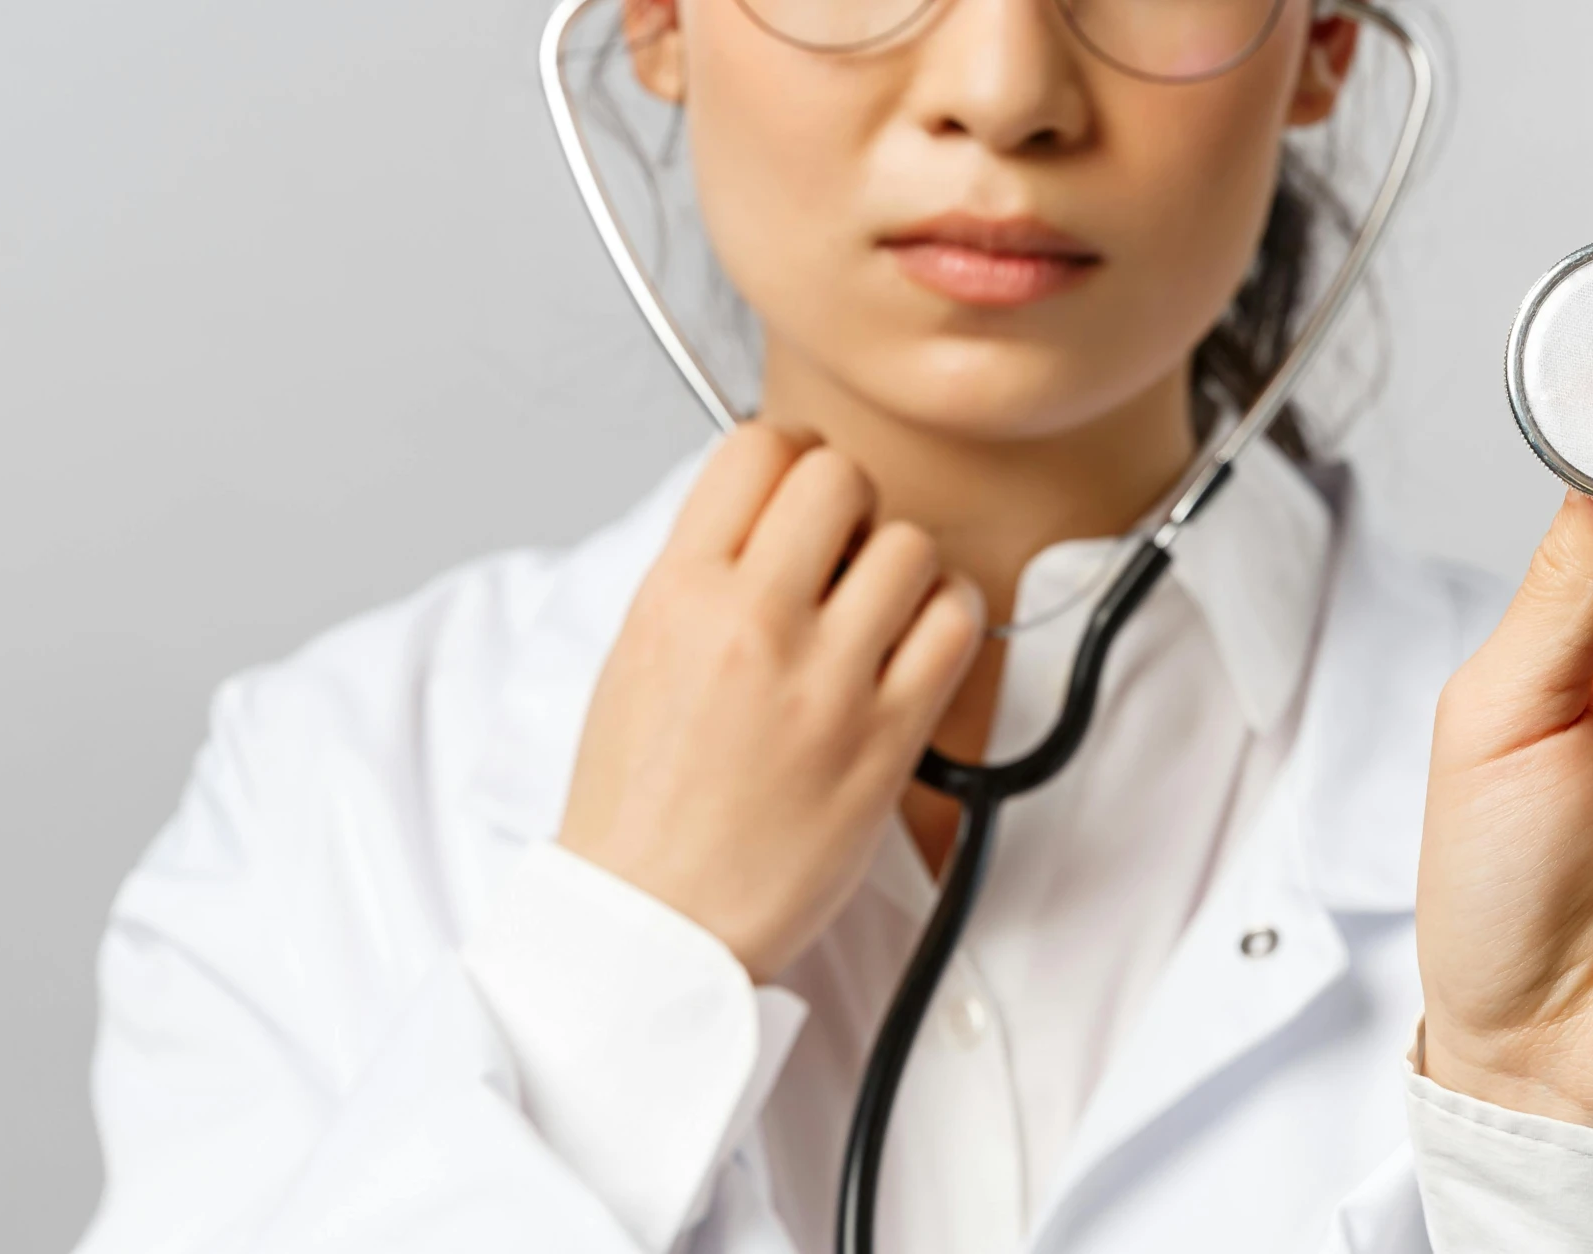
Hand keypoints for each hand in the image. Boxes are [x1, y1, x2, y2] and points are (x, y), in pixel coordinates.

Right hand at [558, 425, 985, 980]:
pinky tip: (912, 648)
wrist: (655, 924)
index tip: (793, 494)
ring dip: (901, 566)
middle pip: (841, 476)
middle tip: (836, 553)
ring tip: (872, 613)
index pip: (756, 447)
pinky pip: (956, 624)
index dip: (787, 458)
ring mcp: (827, 681)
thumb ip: (703, 572)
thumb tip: (770, 509)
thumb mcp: (636, 655)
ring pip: (910, 544)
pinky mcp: (888, 738)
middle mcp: (752, 624)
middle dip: (847, 504)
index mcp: (677, 595)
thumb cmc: (640, 807)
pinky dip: (946, 619)